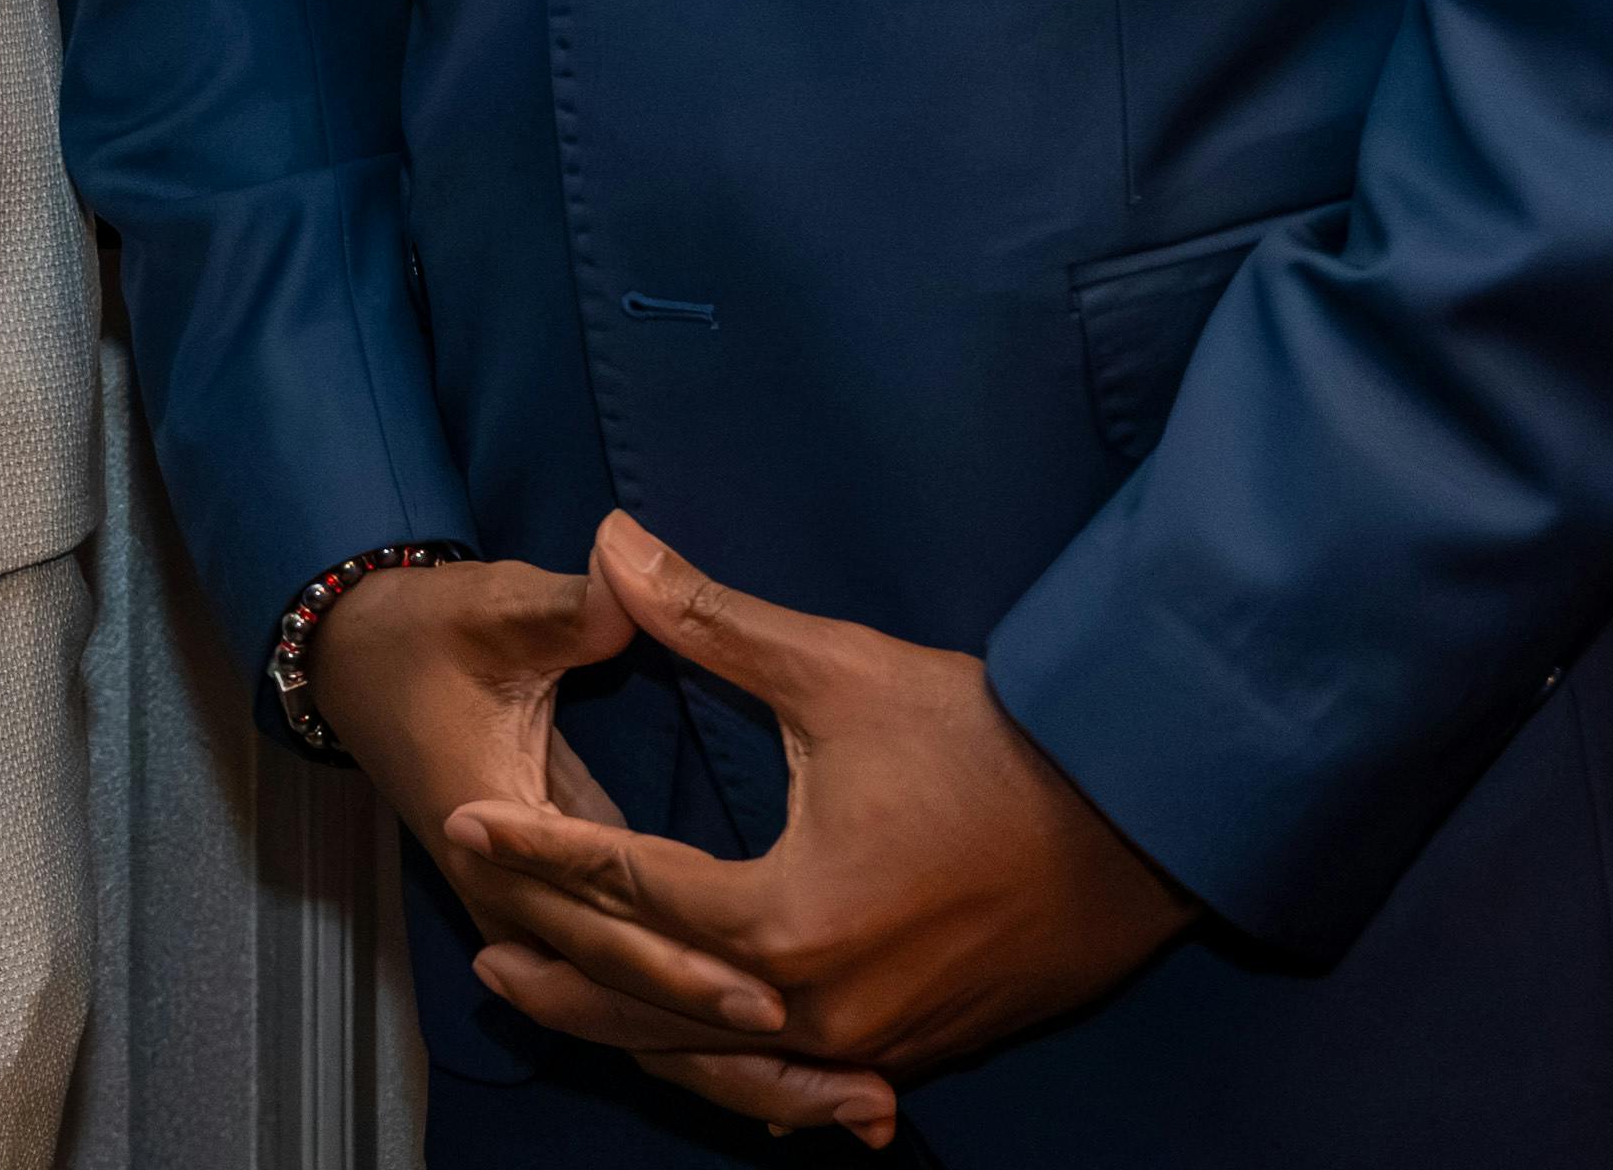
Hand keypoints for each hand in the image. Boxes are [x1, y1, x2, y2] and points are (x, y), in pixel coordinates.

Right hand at [301, 555, 895, 1143]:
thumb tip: (624, 577)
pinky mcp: (549, 914)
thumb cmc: (425, 633)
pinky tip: (778, 1067)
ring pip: (627, 1020)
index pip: (600, 923)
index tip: (773, 989)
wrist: (353, 658)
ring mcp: (525, 918)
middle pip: (625, 998)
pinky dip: (694, 1041)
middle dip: (733, 1041)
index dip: (683, 960)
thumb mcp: (494, 611)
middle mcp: (508, 901)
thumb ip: (568, 608)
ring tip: (848, 1102)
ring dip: (729, 1065)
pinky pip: (623, 999)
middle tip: (849, 1076)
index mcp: (495, 834)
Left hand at [445, 513, 1190, 1094]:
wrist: (1146, 823)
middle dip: (566, 976)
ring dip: (635, 1026)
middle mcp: (820, 1002)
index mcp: (787, 916)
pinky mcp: (916, 1045)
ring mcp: (872, 1040)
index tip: (466, 821)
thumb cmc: (995, 741)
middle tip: (484, 947)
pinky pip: (793, 1069)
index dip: (543, 849)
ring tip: (559, 998)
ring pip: (720, 1052)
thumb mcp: (838, 671)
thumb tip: (611, 543)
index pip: (630, 887)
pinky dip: (726, 1056)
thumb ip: (711, 621)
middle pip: (656, 1004)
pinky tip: (697, 1042)